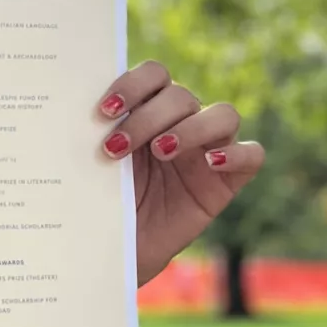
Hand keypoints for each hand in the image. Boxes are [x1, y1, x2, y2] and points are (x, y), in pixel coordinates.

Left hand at [94, 60, 264, 285]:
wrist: (116, 251)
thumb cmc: (103, 203)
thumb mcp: (93, 167)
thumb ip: (95, 135)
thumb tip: (74, 106)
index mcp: (148, 109)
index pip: (154, 74)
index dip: (132, 84)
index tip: (103, 112)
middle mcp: (182, 123)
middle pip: (181, 95)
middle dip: (147, 118)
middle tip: (116, 148)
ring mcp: (209, 149)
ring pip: (224, 114)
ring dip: (191, 129)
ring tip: (161, 152)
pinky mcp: (229, 180)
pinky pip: (252, 155)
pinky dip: (236, 154)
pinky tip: (210, 163)